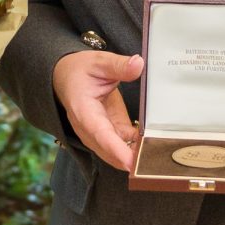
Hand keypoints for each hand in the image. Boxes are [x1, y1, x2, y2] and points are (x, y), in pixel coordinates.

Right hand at [52, 51, 142, 170]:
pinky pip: (123, 145)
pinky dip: (137, 148)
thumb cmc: (79, 71)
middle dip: (130, 160)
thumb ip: (119, 65)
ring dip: (134, 156)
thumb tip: (138, 64)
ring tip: (157, 157)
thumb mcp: (99, 62)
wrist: (67, 76)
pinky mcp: (110, 131)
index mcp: (83, 110)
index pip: (100, 134)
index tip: (131, 162)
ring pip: (116, 153)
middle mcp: (88, 128)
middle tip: (154, 162)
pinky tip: (153, 146)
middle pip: (109, 151)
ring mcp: (99, 133)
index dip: (116, 150)